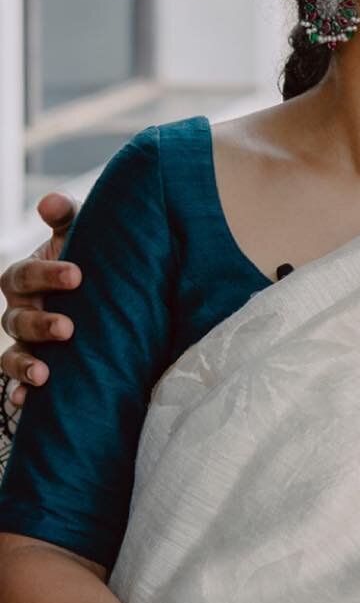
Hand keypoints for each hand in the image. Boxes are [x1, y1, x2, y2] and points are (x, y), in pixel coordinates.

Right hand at [2, 193, 78, 410]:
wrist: (104, 292)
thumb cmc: (88, 257)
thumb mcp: (80, 234)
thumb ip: (66, 216)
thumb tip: (49, 200)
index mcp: (25, 276)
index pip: (24, 274)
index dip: (47, 274)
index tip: (78, 275)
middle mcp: (19, 309)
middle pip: (16, 318)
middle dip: (40, 323)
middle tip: (68, 328)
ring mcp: (24, 341)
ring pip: (11, 353)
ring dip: (24, 364)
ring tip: (43, 374)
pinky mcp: (35, 366)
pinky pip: (16, 383)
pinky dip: (17, 392)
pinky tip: (26, 401)